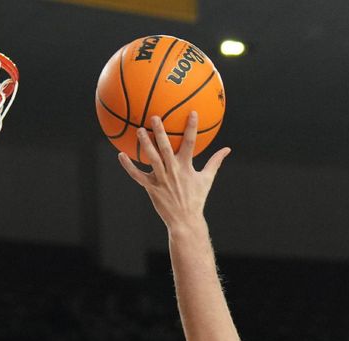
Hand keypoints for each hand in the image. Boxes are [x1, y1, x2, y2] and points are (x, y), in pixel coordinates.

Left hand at [118, 112, 230, 230]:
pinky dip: (128, 166)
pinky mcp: (151, 188)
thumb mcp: (207, 179)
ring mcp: (161, 180)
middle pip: (166, 148)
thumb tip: (227, 149)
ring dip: (145, 144)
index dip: (192, 128)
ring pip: (151, 159)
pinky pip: (137, 176)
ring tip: (138, 130)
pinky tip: (120, 155)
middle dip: (160, 132)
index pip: (191, 144)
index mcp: (187, 167)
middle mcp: (173, 171)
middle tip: (154, 117)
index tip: (193, 112)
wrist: (185, 220)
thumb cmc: (196, 199)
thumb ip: (215, 162)